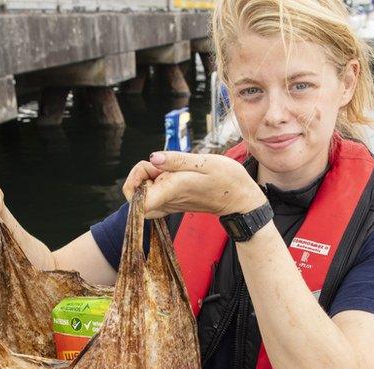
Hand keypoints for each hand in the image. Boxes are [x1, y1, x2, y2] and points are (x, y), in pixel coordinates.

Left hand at [122, 151, 265, 218]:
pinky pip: (153, 197)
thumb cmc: (227, 179)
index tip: (149, 166)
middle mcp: (168, 201)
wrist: (240, 199)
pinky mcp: (173, 203)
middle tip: (160, 163)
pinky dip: (155, 184)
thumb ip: (177, 160)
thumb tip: (153, 158)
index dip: (134, 180)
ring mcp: (170, 204)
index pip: (137, 201)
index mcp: (173, 190)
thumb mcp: (205, 162)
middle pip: (135, 194)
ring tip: (168, 168)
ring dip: (148, 178)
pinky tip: (169, 174)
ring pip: (143, 195)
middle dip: (141, 174)